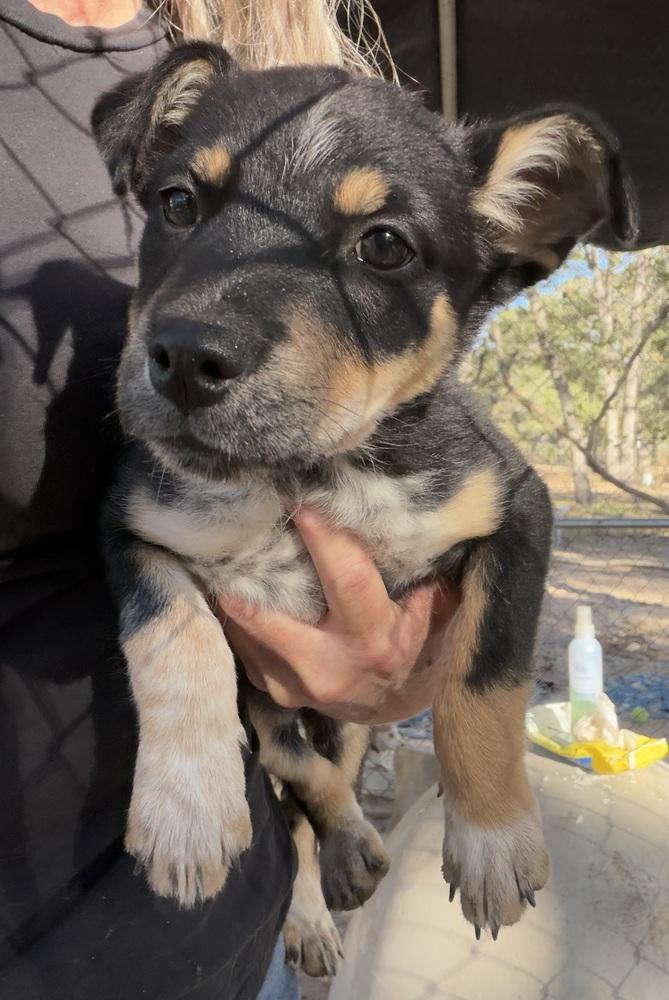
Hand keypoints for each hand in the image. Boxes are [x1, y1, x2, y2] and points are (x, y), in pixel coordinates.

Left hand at [218, 508, 458, 723]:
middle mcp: (327, 668)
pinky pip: (242, 645)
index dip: (325, 541)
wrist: (380, 705)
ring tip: (224, 553)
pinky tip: (234, 586)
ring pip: (246, 630)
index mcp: (373, 641)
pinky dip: (238, 614)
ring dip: (232, 591)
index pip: (347, 581)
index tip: (303, 503)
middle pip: (268, 618)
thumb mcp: (420, 612)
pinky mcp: (269, 689)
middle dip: (247, 577)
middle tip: (233, 532)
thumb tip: (410, 516)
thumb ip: (415, 572)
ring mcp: (292, 684)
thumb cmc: (400, 643)